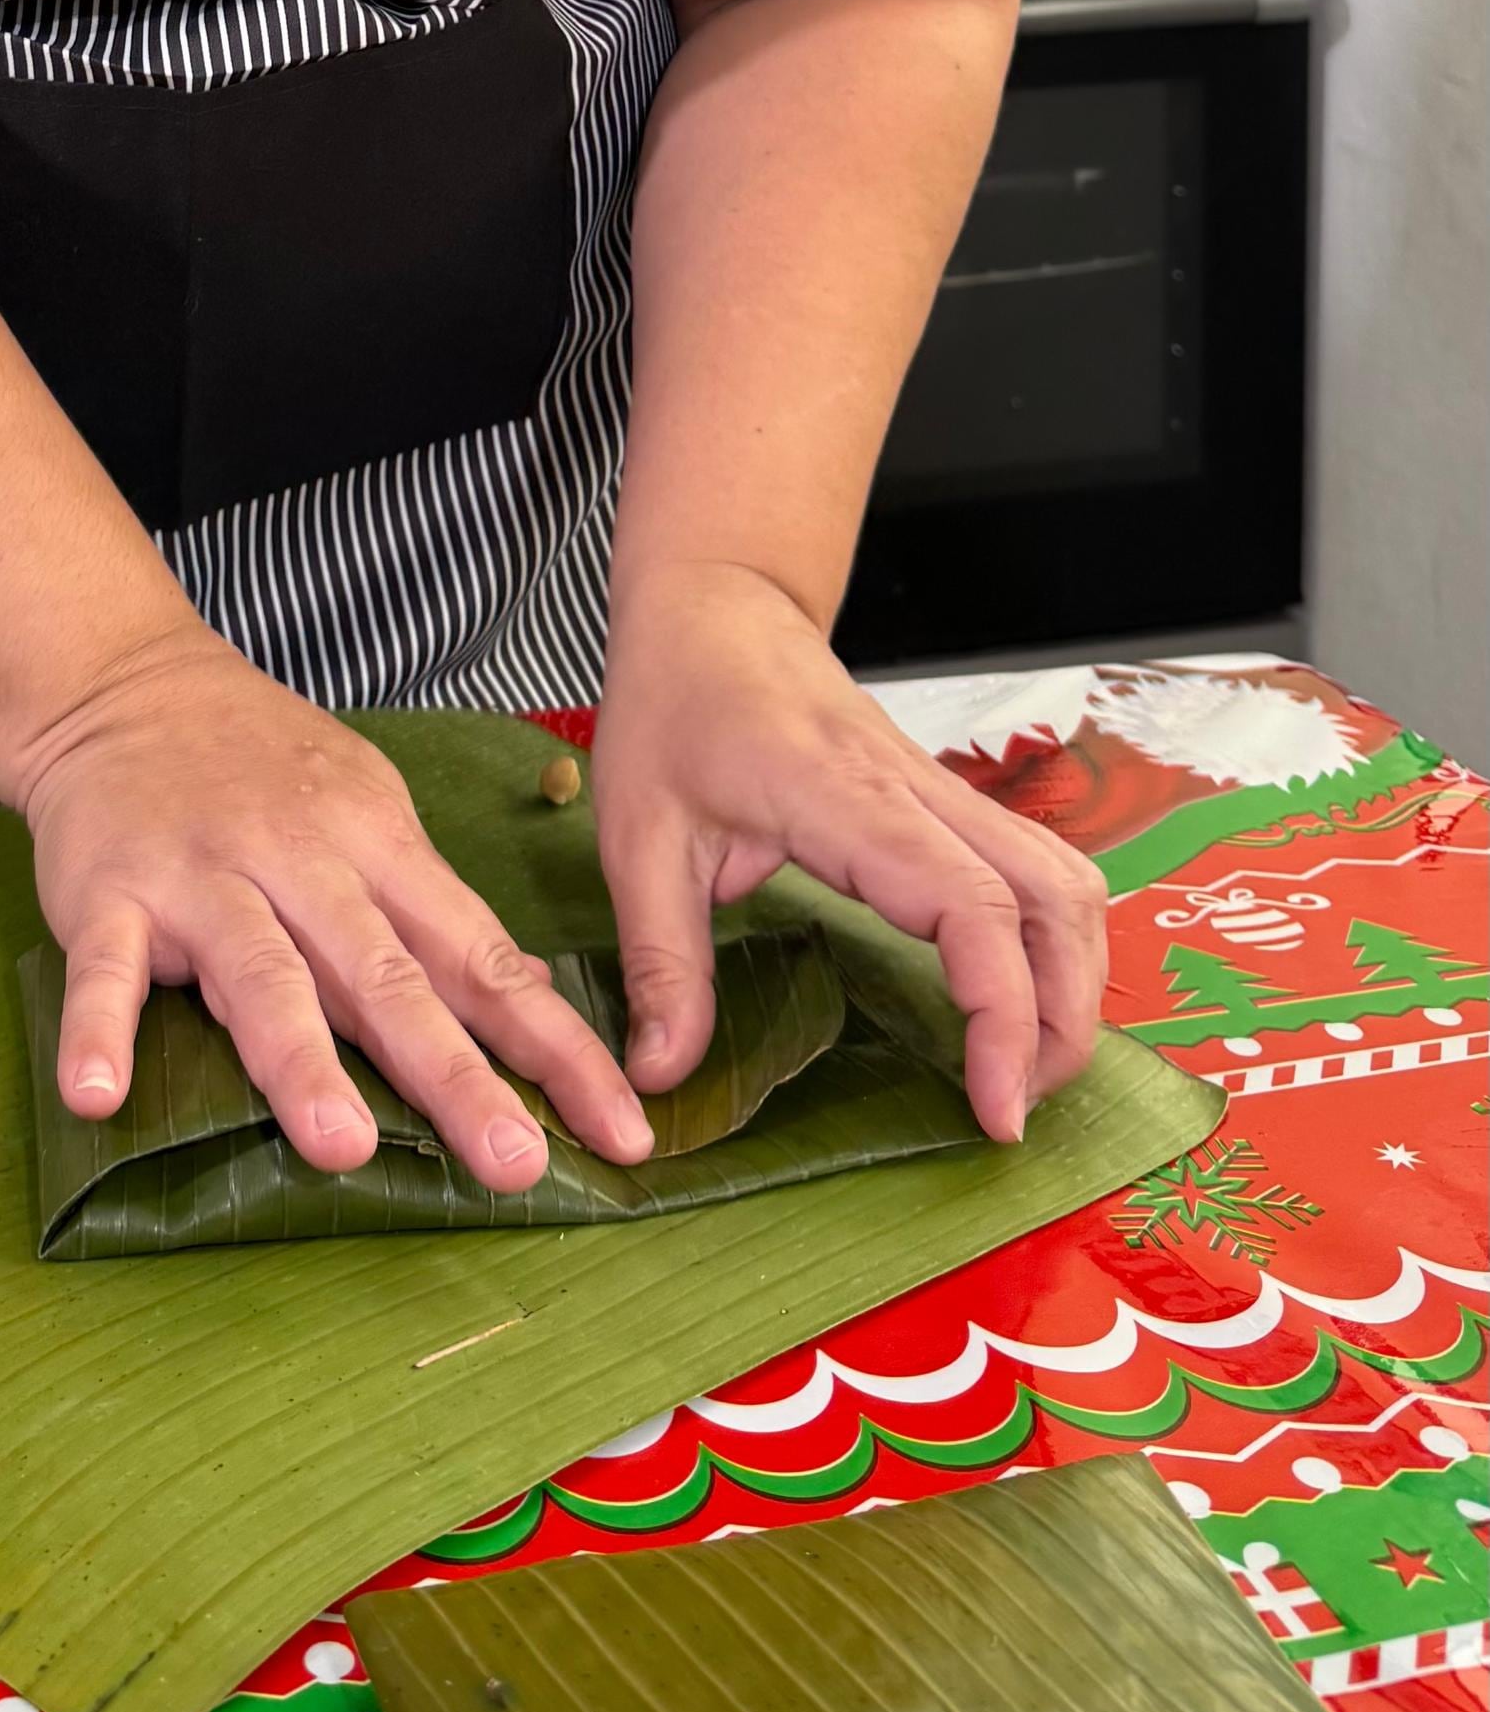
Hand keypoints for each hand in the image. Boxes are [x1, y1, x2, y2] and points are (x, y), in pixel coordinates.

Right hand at [11, 627, 653, 1184]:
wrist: (124, 683)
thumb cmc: (262, 765)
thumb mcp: (368, 814)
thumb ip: (429, 913)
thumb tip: (527, 1002)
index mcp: (379, 847)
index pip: (481, 957)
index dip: (554, 1047)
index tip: (621, 1130)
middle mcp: (302, 862)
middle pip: (387, 976)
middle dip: (455, 1072)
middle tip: (515, 1162)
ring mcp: (204, 877)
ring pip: (261, 972)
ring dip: (300, 1060)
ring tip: (341, 1148)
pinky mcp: (108, 892)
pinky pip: (105, 966)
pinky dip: (98, 1028)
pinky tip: (98, 1094)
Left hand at [591, 562, 1107, 1141]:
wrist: (713, 602)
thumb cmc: (674, 702)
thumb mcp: (639, 835)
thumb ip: (661, 960)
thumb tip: (663, 1075)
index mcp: (848, 799)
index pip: (972, 908)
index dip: (1005, 1014)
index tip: (995, 1107)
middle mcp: (918, 791)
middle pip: (1054, 899)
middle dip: (1064, 1018)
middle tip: (1014, 1109)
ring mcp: (942, 789)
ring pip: (1065, 878)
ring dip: (1073, 977)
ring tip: (1022, 1067)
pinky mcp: (943, 798)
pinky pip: (1037, 865)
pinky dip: (1053, 939)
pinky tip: (1015, 998)